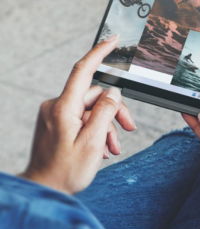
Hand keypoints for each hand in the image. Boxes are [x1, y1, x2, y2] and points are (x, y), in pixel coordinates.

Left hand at [20, 35, 135, 194]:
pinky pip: (82, 118)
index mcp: (64, 108)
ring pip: (91, 109)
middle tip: (128, 131)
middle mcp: (56, 106)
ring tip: (112, 148)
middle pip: (95, 96)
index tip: (114, 39)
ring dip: (106, 127)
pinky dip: (95, 130)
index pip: (83, 70)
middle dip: (114, 113)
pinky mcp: (55, 122)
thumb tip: (113, 92)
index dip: (100, 52)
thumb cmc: (65, 171)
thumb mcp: (94, 142)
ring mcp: (54, 114)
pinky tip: (101, 149)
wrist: (43, 189)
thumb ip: (105, 112)